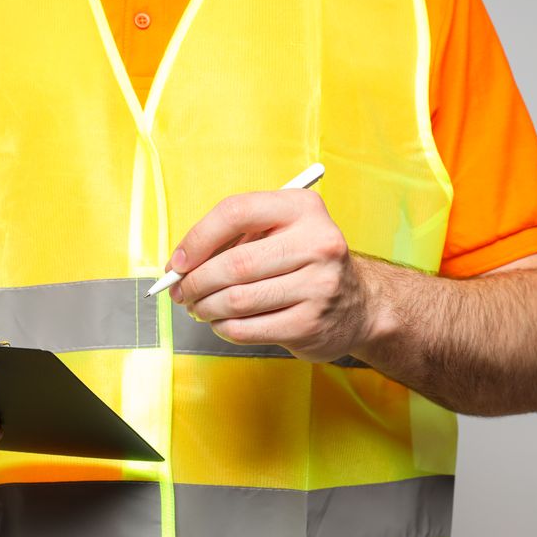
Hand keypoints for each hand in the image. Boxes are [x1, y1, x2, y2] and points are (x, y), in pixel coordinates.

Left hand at [168, 189, 375, 362]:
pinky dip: (223, 328)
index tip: (178, 261)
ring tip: (199, 308)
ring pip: (237, 300)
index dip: (197, 239)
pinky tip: (222, 323)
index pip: (236, 212)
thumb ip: (234, 239)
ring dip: (206, 307)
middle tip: (180, 291)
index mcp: (303, 209)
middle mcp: (317, 243)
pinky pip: (247, 328)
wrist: (358, 306)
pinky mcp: (310, 324)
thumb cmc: (303, 264)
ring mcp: (318, 286)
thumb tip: (181, 264)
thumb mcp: (280, 233)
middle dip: (195, 282)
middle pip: (234, 264)